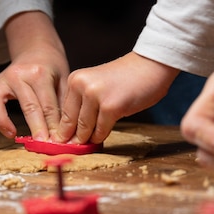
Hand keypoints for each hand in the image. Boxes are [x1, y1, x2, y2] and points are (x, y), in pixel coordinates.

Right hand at [0, 12, 69, 139]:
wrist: (36, 49)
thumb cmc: (51, 67)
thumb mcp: (63, 81)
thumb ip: (63, 105)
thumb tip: (65, 133)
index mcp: (39, 73)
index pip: (47, 106)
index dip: (53, 127)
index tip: (57, 142)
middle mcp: (17, 75)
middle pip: (28, 106)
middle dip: (36, 129)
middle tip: (42, 144)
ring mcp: (1, 78)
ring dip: (2, 122)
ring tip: (12, 135)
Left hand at [55, 52, 177, 143]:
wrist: (150, 65)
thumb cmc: (126, 77)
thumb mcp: (97, 85)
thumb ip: (84, 103)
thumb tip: (73, 130)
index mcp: (75, 79)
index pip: (64, 112)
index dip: (64, 130)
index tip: (63, 143)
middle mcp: (82, 85)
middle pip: (71, 122)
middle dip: (74, 138)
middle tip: (75, 148)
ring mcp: (96, 96)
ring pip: (85, 129)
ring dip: (88, 139)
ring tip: (91, 143)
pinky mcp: (111, 107)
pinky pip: (100, 131)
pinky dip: (101, 137)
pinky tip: (102, 136)